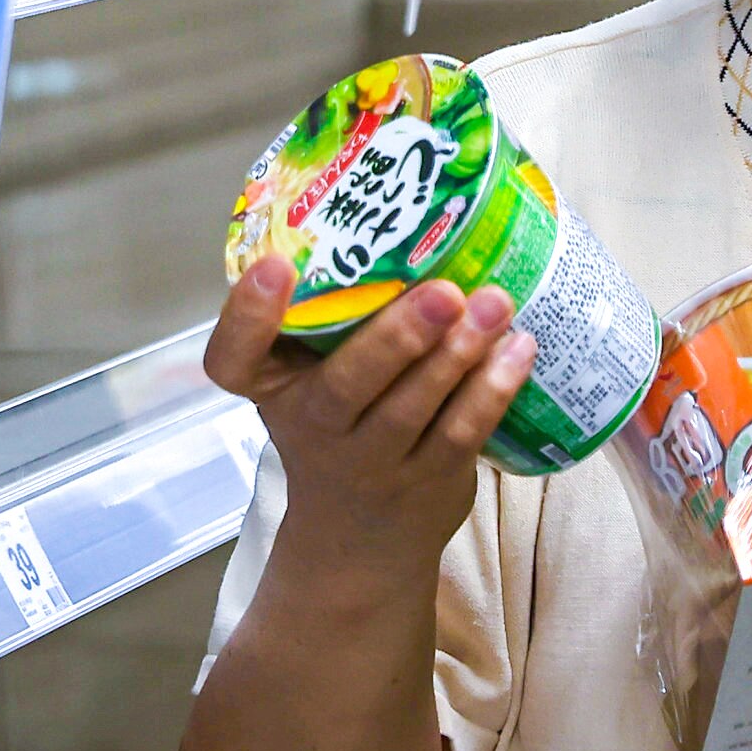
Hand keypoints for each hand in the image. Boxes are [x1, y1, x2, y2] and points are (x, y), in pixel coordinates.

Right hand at [204, 259, 532, 571]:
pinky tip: (519, 348)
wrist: (355, 542)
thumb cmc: (336, 426)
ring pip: (413, 410)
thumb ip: (333, 316)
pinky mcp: (426, 481)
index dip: (248, 314)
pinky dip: (492, 390)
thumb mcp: (307, 377)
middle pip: (343, 387)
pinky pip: (460, 434)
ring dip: (459, 356)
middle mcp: (312, 427)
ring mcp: (370, 462)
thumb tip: (404, 208)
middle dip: (395, 338)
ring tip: (495, 305)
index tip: (274, 265)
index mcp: (272, 388)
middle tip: (442, 293)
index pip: (232, 360)